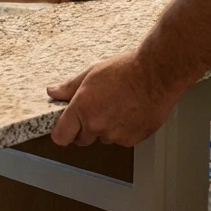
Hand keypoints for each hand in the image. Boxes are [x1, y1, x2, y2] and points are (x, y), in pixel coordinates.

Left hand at [46, 50, 182, 146]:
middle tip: (96, 110)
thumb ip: (69, 87)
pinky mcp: (133, 139)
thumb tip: (53, 92)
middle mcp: (97, 125)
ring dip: (106, 129)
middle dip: (85, 129)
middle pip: (82, 140)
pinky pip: (122, 140)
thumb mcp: (91, 73)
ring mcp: (116, 134)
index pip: (61, 136)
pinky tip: (130, 112)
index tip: (65, 127)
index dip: (62, 132)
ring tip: (117, 106)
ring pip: (103, 138)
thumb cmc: (126, 70)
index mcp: (82, 109)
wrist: (157, 74)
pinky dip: (124, 130)